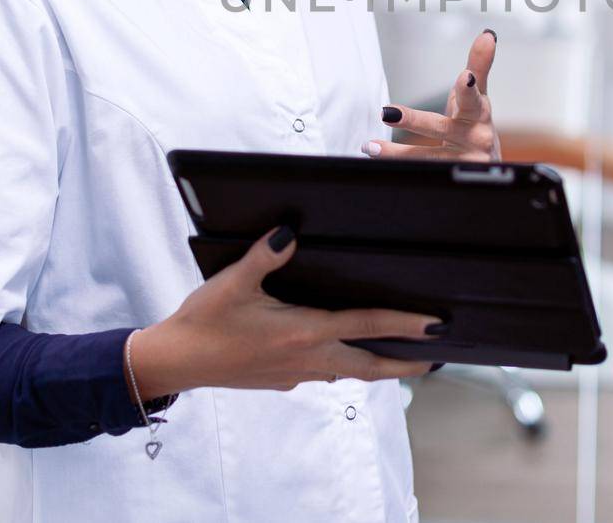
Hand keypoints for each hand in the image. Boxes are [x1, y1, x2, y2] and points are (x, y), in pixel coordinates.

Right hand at [129, 227, 439, 396]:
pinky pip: (324, 374)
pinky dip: (344, 365)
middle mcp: (306, 358)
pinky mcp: (282, 380)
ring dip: (377, 365)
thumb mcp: (232, 282)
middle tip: (436, 356)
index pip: (366, 325)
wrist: (175, 362)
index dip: (405, 325)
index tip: (437, 327)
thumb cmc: (203, 322)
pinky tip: (342, 353)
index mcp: (302, 332)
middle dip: (405, 361)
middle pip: (369, 365)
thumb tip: (287, 232)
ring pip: (348, 373)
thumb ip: (263, 256)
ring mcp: (295, 373)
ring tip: (400, 356)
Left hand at [363, 29, 500, 161]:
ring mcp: (461, 163)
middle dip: (414, 122)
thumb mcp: (478, 97)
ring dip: (397, 153)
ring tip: (370, 147)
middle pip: (440, 128)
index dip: (468, 89)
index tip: (465, 77)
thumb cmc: (475, 125)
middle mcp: (474, 140)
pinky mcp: (447, 178)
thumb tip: (488, 34)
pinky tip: (376, 160)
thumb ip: (478, 66)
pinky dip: (398, 170)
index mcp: (479, 115)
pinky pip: (421, 174)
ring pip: (426, 158)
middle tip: (389, 112)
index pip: (473, 99)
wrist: (487, 168)